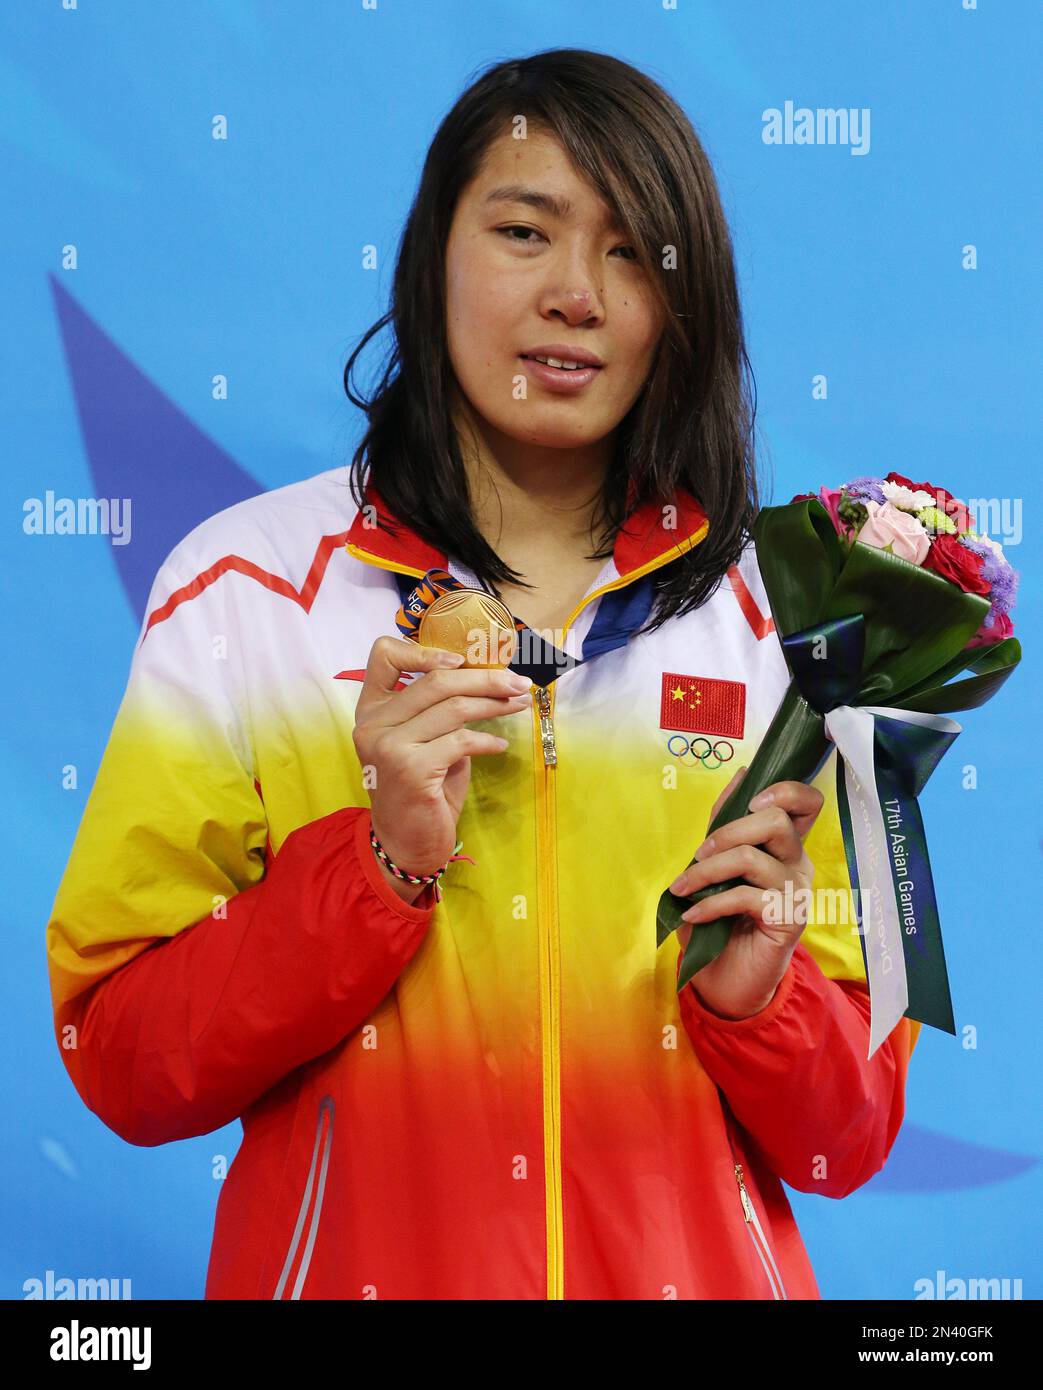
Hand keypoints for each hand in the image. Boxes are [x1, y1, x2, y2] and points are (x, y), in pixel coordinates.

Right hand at [352, 638, 532, 892]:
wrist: (406, 844)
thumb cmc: (422, 792)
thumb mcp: (426, 743)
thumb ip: (439, 712)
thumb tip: (487, 679)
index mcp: (372, 710)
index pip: (385, 655)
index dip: (425, 650)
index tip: (463, 661)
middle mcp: (373, 723)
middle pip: (436, 680)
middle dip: (485, 678)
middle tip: (518, 683)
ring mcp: (388, 745)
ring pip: (452, 707)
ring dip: (494, 703)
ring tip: (518, 704)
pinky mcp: (410, 767)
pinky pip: (460, 741)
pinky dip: (487, 740)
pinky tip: (499, 745)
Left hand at [669, 766, 824, 1019]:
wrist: (726, 979)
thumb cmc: (720, 919)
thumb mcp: (716, 865)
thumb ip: (727, 823)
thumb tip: (740, 775)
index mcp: (785, 844)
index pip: (808, 802)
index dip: (786, 790)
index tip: (752, 800)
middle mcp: (799, 863)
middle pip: (776, 820)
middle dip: (728, 831)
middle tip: (699, 853)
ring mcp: (796, 891)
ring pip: (752, 858)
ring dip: (707, 870)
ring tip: (684, 888)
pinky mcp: (788, 919)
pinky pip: (743, 897)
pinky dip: (709, 903)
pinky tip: (691, 915)